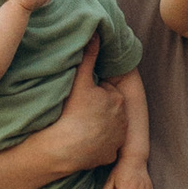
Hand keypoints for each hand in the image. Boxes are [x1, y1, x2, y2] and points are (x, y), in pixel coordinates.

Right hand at [36, 47, 125, 177]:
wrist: (64, 147)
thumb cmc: (72, 112)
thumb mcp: (80, 79)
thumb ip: (89, 55)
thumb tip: (97, 32)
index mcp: (118, 100)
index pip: (104, 92)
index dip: (91, 93)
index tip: (80, 98)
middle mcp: (123, 120)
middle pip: (107, 110)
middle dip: (97, 109)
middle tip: (78, 111)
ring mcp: (117, 140)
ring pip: (107, 128)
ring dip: (98, 126)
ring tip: (79, 126)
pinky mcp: (109, 156)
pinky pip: (103, 147)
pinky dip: (96, 145)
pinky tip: (83, 142)